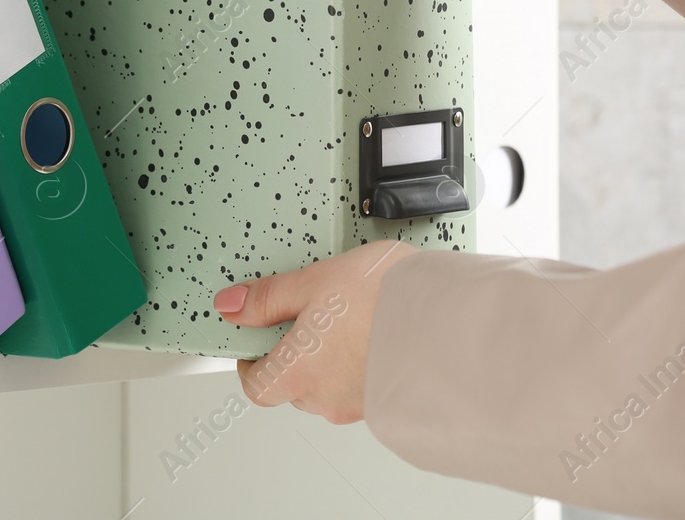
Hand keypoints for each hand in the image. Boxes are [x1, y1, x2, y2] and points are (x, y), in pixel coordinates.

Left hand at [213, 241, 418, 422]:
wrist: (452, 318)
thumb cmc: (386, 300)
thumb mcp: (315, 280)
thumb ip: (270, 297)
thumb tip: (232, 305)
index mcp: (297, 372)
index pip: (255, 385)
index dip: (251, 360)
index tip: (259, 334)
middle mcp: (324, 398)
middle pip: (292, 385)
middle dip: (295, 353)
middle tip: (311, 314)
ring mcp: (359, 404)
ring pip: (329, 386)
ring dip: (331, 360)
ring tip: (352, 316)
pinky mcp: (389, 400)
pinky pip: (362, 386)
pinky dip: (362, 364)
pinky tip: (377, 331)